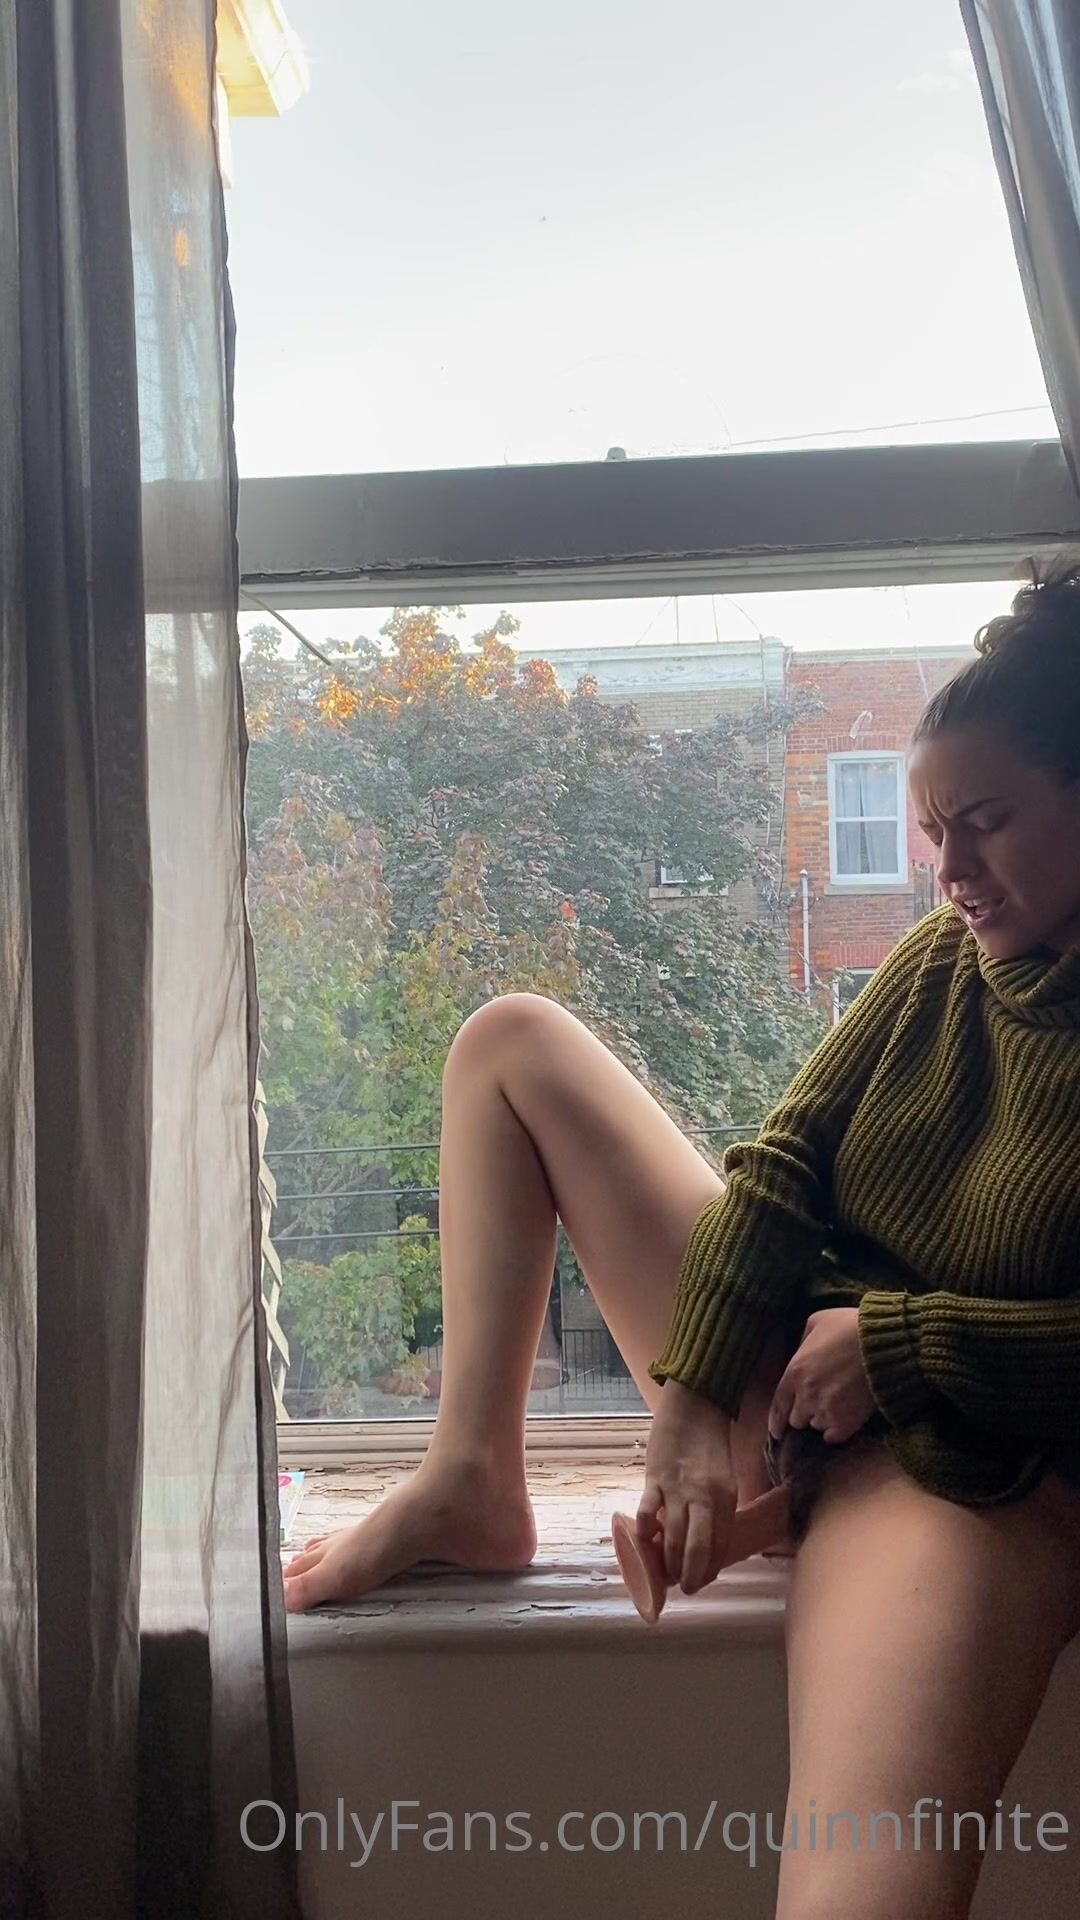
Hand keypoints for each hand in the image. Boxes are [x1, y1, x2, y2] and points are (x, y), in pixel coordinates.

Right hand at [636, 1379, 737, 1595]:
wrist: (695, 1403)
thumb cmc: (710, 1443)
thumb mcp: (725, 1477)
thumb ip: (717, 1506)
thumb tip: (705, 1539)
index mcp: (726, 1496)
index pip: (719, 1544)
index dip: (710, 1567)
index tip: (702, 1579)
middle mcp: (704, 1496)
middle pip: (697, 1548)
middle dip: (690, 1575)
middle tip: (684, 1588)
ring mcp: (678, 1488)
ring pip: (673, 1536)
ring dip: (668, 1561)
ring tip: (665, 1574)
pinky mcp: (654, 1477)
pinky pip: (648, 1512)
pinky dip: (646, 1531)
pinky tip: (644, 1539)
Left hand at [767, 1307, 876, 1445]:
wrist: (884, 1344)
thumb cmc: (850, 1327)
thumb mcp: (817, 1321)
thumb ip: (804, 1340)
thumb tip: (802, 1352)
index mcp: (794, 1372)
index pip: (778, 1406)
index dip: (776, 1422)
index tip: (777, 1432)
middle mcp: (806, 1396)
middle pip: (796, 1420)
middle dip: (804, 1412)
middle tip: (819, 1403)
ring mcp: (825, 1411)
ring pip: (816, 1427)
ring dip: (822, 1419)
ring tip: (836, 1407)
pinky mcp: (846, 1423)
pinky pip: (834, 1437)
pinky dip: (837, 1431)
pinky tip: (844, 1420)